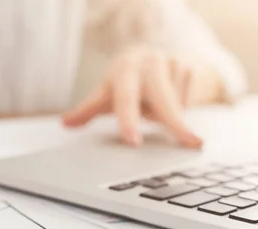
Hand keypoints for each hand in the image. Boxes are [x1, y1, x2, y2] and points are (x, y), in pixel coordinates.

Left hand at [62, 46, 223, 147]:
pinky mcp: (189, 69)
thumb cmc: (125, 81)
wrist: (153, 56)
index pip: (125, 100)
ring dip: (165, 116)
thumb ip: (86, 110)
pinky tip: (169, 99)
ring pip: (174, 107)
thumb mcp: (105, 93)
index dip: (128, 121)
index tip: (133, 141)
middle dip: (175, 124)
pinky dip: (178, 110)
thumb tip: (65, 123)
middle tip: (191, 142)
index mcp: (124, 69)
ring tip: (152, 105)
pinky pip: (186, 103)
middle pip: (164, 101)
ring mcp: (172, 63)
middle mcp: (149, 63)